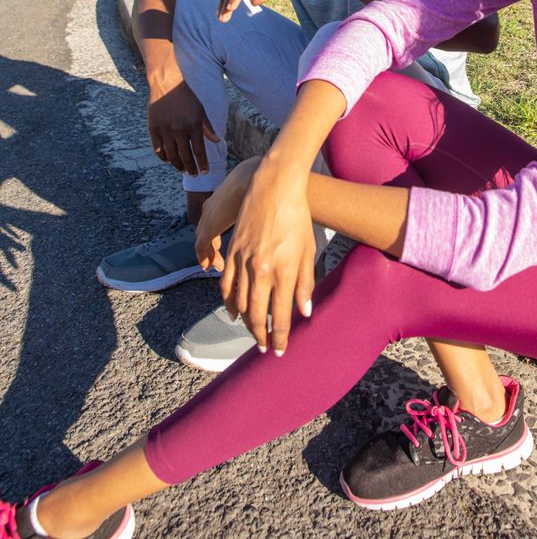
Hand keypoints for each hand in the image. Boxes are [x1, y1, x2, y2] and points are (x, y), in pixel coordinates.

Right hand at [147, 76, 218, 175]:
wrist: (166, 83)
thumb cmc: (186, 97)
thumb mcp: (201, 110)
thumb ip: (207, 127)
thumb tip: (217, 141)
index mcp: (193, 126)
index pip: (199, 151)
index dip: (202, 164)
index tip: (205, 172)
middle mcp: (179, 130)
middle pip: (185, 157)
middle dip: (191, 168)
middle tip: (194, 175)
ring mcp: (165, 130)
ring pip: (171, 156)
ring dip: (178, 165)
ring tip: (182, 169)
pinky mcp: (153, 129)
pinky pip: (158, 149)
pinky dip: (163, 157)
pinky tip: (168, 160)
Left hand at [195, 157, 260, 270]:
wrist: (261, 178)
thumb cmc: (268, 184)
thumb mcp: (264, 196)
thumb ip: (264, 206)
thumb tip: (278, 214)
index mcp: (223, 196)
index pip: (214, 218)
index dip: (219, 234)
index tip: (226, 247)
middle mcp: (212, 206)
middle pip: (205, 229)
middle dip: (212, 247)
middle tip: (219, 261)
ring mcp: (210, 216)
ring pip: (202, 240)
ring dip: (210, 255)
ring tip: (219, 267)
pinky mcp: (210, 227)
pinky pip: (201, 246)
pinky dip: (206, 257)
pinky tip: (216, 266)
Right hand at [220, 161, 314, 354]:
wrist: (273, 188)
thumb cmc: (297, 218)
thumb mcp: (308, 251)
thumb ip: (305, 283)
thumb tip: (304, 311)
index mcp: (283, 271)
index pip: (281, 316)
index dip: (281, 337)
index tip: (281, 350)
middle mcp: (261, 269)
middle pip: (257, 315)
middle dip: (261, 336)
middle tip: (265, 348)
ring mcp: (243, 261)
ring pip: (240, 303)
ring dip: (246, 322)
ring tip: (253, 331)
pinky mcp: (231, 251)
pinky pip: (226, 284)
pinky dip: (229, 301)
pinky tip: (234, 311)